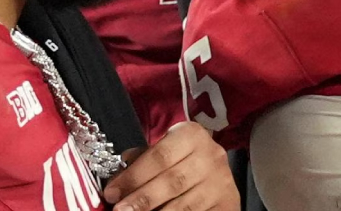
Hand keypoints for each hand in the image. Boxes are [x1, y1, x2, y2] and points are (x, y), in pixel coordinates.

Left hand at [103, 121, 238, 210]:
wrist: (214, 173)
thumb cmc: (181, 160)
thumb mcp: (163, 151)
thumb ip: (141, 162)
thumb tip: (116, 179)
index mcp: (192, 136)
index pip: (160, 156)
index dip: (134, 176)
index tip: (112, 193)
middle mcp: (211, 156)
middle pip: (172, 181)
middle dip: (142, 199)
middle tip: (120, 210)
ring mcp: (222, 181)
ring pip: (184, 204)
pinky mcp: (228, 202)